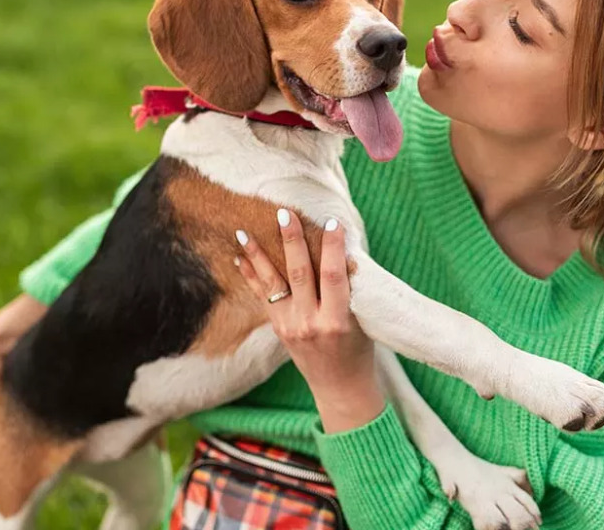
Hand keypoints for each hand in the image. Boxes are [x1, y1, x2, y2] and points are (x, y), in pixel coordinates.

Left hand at [234, 209, 384, 432]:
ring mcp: (290, 327)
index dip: (333, 247)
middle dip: (292, 241)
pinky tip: (240, 257)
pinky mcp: (278, 329)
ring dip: (258, 256)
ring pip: (273, 284)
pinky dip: (252, 276)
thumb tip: (342, 252)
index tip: (333, 222)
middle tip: (284, 213)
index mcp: (337, 322)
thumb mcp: (362, 323)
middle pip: (299, 274)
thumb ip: (350, 292)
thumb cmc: (359, 352)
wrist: (340, 389)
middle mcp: (310, 324)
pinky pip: (263, 297)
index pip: (333, 276)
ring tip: (244, 232)